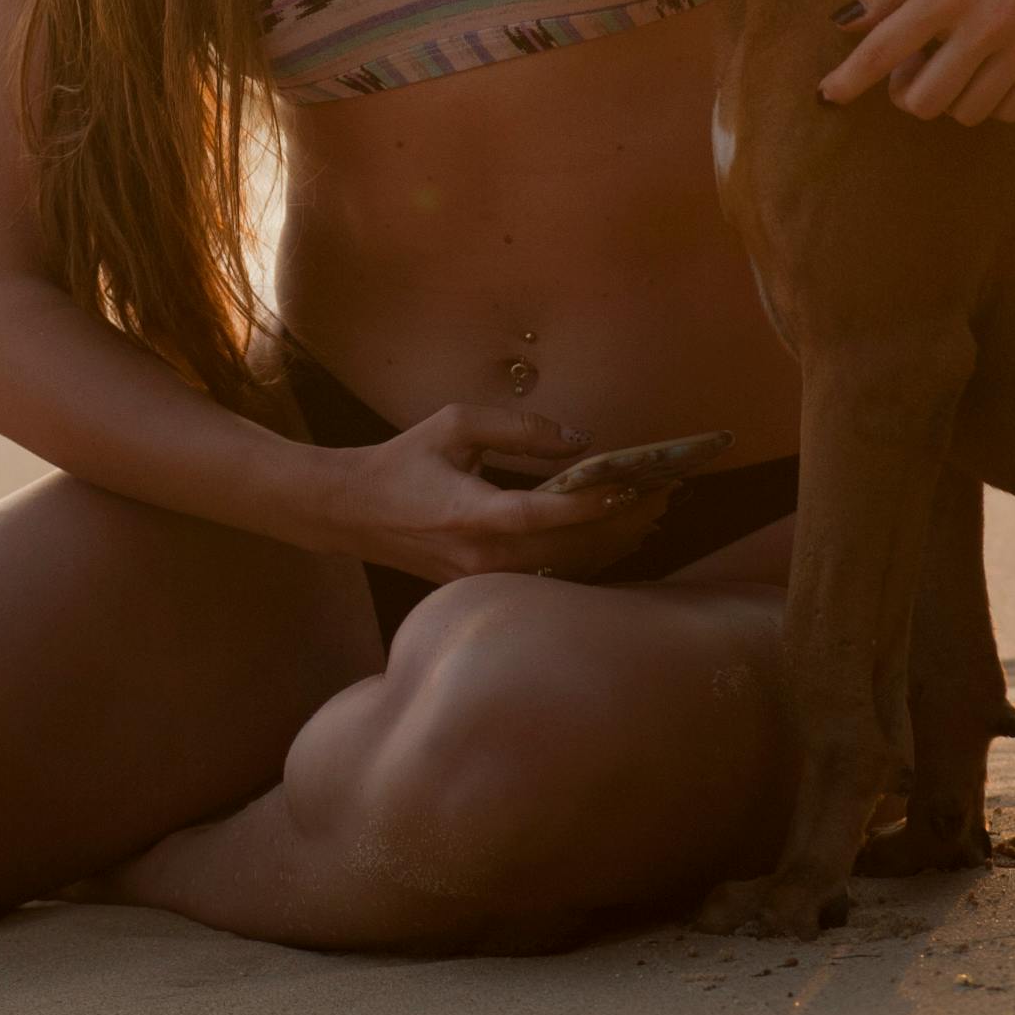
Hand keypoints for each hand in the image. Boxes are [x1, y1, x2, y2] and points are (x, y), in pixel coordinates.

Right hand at [323, 402, 676, 583]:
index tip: (631, 485)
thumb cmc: (403, 461)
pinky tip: (613, 538)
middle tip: (663, 494)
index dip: (592, 504)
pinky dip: (584, 558)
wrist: (351, 512)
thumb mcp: (455, 425)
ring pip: (563, 570)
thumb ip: (518, 430)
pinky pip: (547, 578)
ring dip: (610, 543)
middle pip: (567, 550)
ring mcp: (482, 581)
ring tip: (651, 514)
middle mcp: (480, 558)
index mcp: (470, 515)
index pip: (544, 516)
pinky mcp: (482, 589)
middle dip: (620, 522)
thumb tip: (578, 441)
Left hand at [818, 0, 1014, 123]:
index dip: (848, 80)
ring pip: (968, 111)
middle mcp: (987, 23)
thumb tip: (846, 23)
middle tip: (914, 64)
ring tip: (956, 58)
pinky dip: (991, 100)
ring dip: (950, 95)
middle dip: (906, 91)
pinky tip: (990, 68)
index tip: (828, 95)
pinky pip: (1012, 109)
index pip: (882, 51)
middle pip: (924, 101)